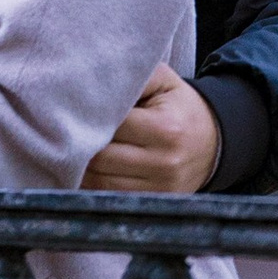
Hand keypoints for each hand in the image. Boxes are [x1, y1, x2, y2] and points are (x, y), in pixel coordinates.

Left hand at [84, 66, 222, 197]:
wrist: (214, 143)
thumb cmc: (179, 107)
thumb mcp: (164, 81)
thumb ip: (132, 76)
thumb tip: (93, 81)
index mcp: (165, 129)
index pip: (111, 126)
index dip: (89, 117)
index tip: (73, 109)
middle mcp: (163, 163)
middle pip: (101, 158)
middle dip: (79, 143)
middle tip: (64, 130)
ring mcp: (159, 188)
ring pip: (100, 182)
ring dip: (80, 167)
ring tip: (71, 148)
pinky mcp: (153, 202)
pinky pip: (109, 197)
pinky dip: (91, 184)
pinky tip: (84, 168)